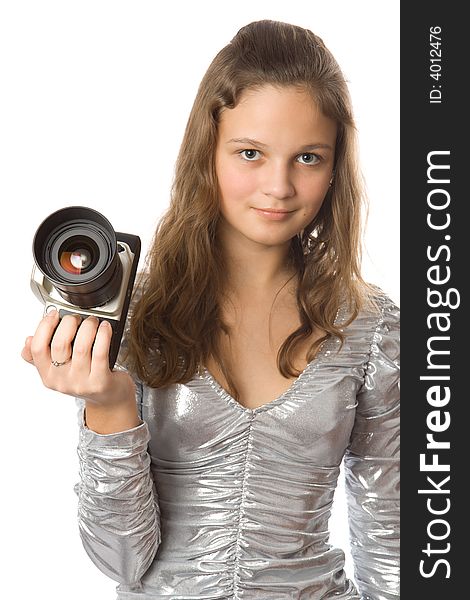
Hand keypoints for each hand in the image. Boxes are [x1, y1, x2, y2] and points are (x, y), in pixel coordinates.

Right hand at [22, 310, 138, 431]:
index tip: (53, 314)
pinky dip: (103, 335)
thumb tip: (28, 340)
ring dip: (88, 327)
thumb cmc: (86, 379)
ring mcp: (81, 383)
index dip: (44, 327)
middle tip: (77, 317)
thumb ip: (42, 357)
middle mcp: (62, 381)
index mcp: (48, 375)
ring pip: (81, 347)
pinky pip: (100, 353)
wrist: (109, 400)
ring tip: (93, 321)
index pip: (36, 348)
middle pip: (59, 344)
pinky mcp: (100, 382)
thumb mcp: (60, 370)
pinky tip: (105, 328)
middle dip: (69, 323)